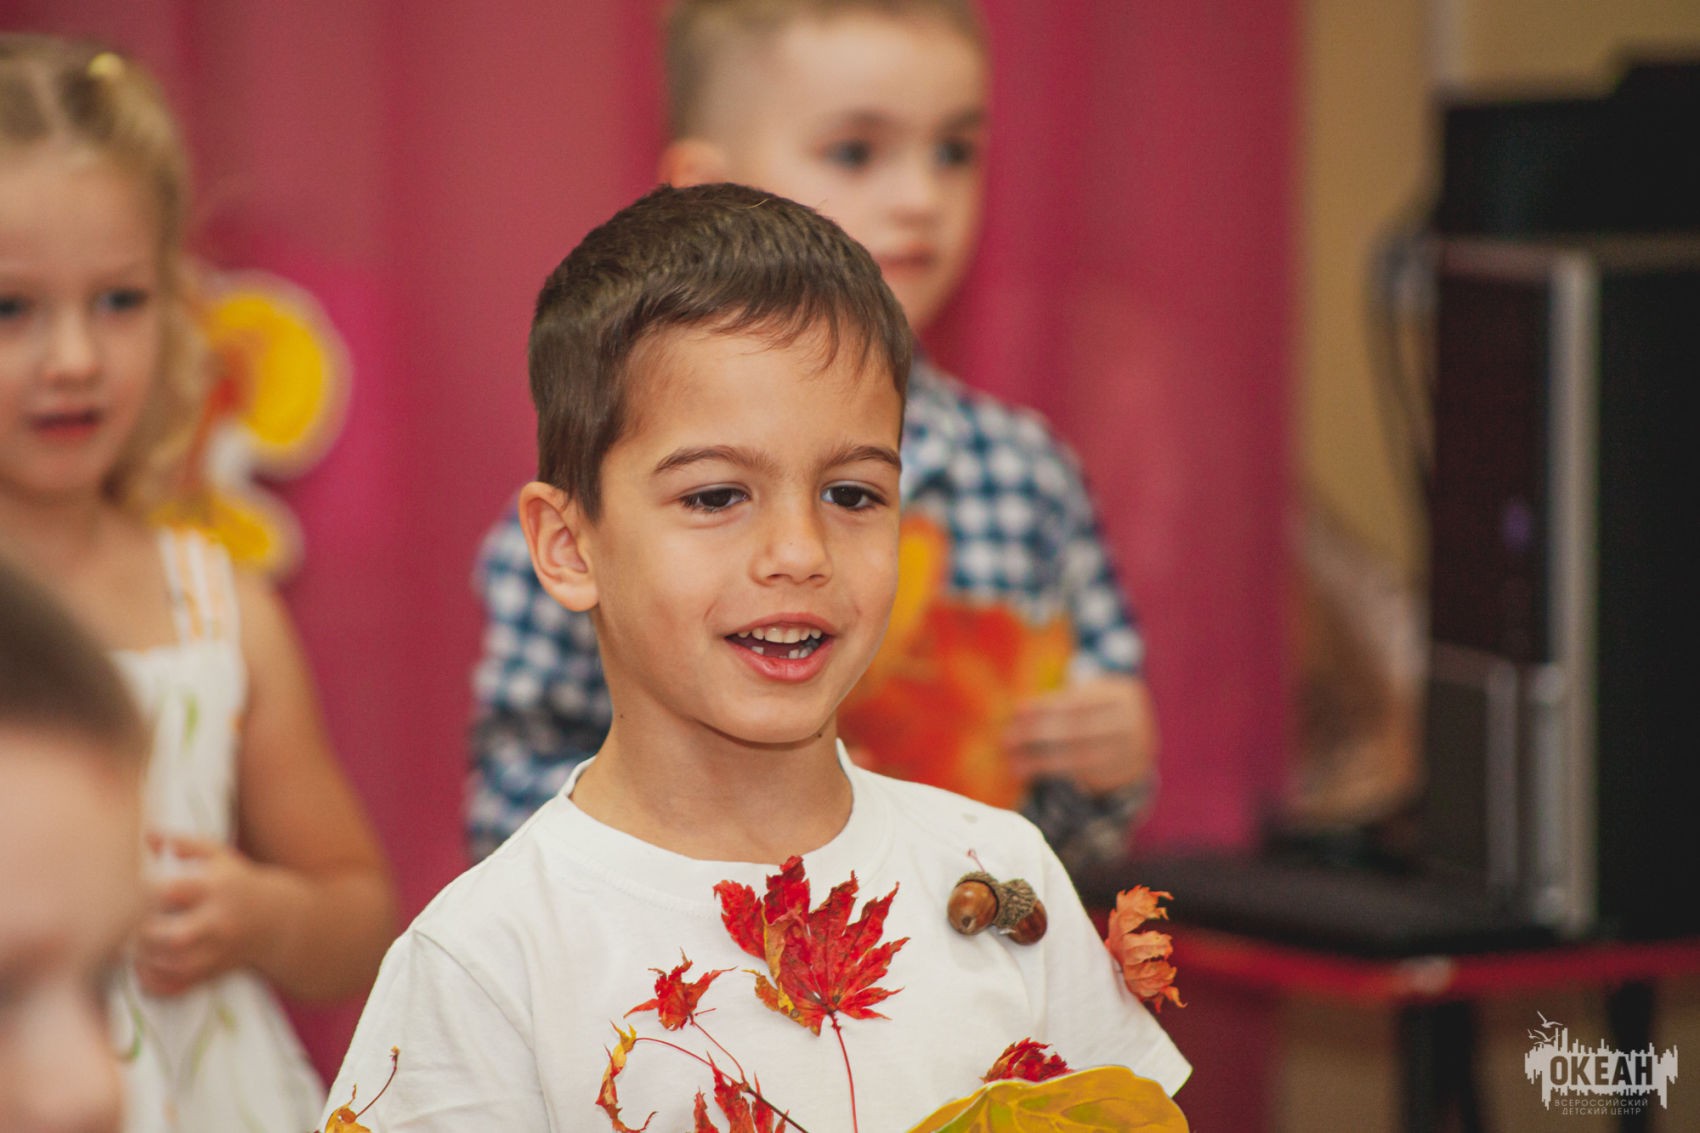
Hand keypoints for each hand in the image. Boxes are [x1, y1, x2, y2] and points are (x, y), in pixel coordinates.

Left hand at [133, 833, 289, 996]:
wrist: (276, 922)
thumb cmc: (239, 884)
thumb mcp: (220, 856)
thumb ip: (185, 843)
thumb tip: (148, 834)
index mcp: (218, 888)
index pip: (172, 891)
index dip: (142, 891)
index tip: (126, 890)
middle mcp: (219, 922)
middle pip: (174, 936)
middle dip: (143, 932)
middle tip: (127, 924)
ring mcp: (216, 952)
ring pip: (172, 966)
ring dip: (143, 957)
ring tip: (131, 943)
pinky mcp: (210, 973)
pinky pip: (174, 987)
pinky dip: (151, 981)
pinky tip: (143, 964)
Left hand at [1003, 676, 1158, 795]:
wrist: (1138, 734)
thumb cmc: (1098, 709)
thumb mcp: (1085, 696)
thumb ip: (1057, 704)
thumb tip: (1017, 714)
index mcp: (1123, 694)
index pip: (1077, 702)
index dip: (1044, 706)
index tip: (1015, 712)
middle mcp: (1135, 723)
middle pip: (1077, 730)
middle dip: (1037, 735)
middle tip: (1006, 741)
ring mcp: (1138, 752)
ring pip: (1081, 759)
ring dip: (1042, 764)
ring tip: (1014, 766)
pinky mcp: (1132, 776)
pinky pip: (1090, 780)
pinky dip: (1060, 779)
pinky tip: (1037, 777)